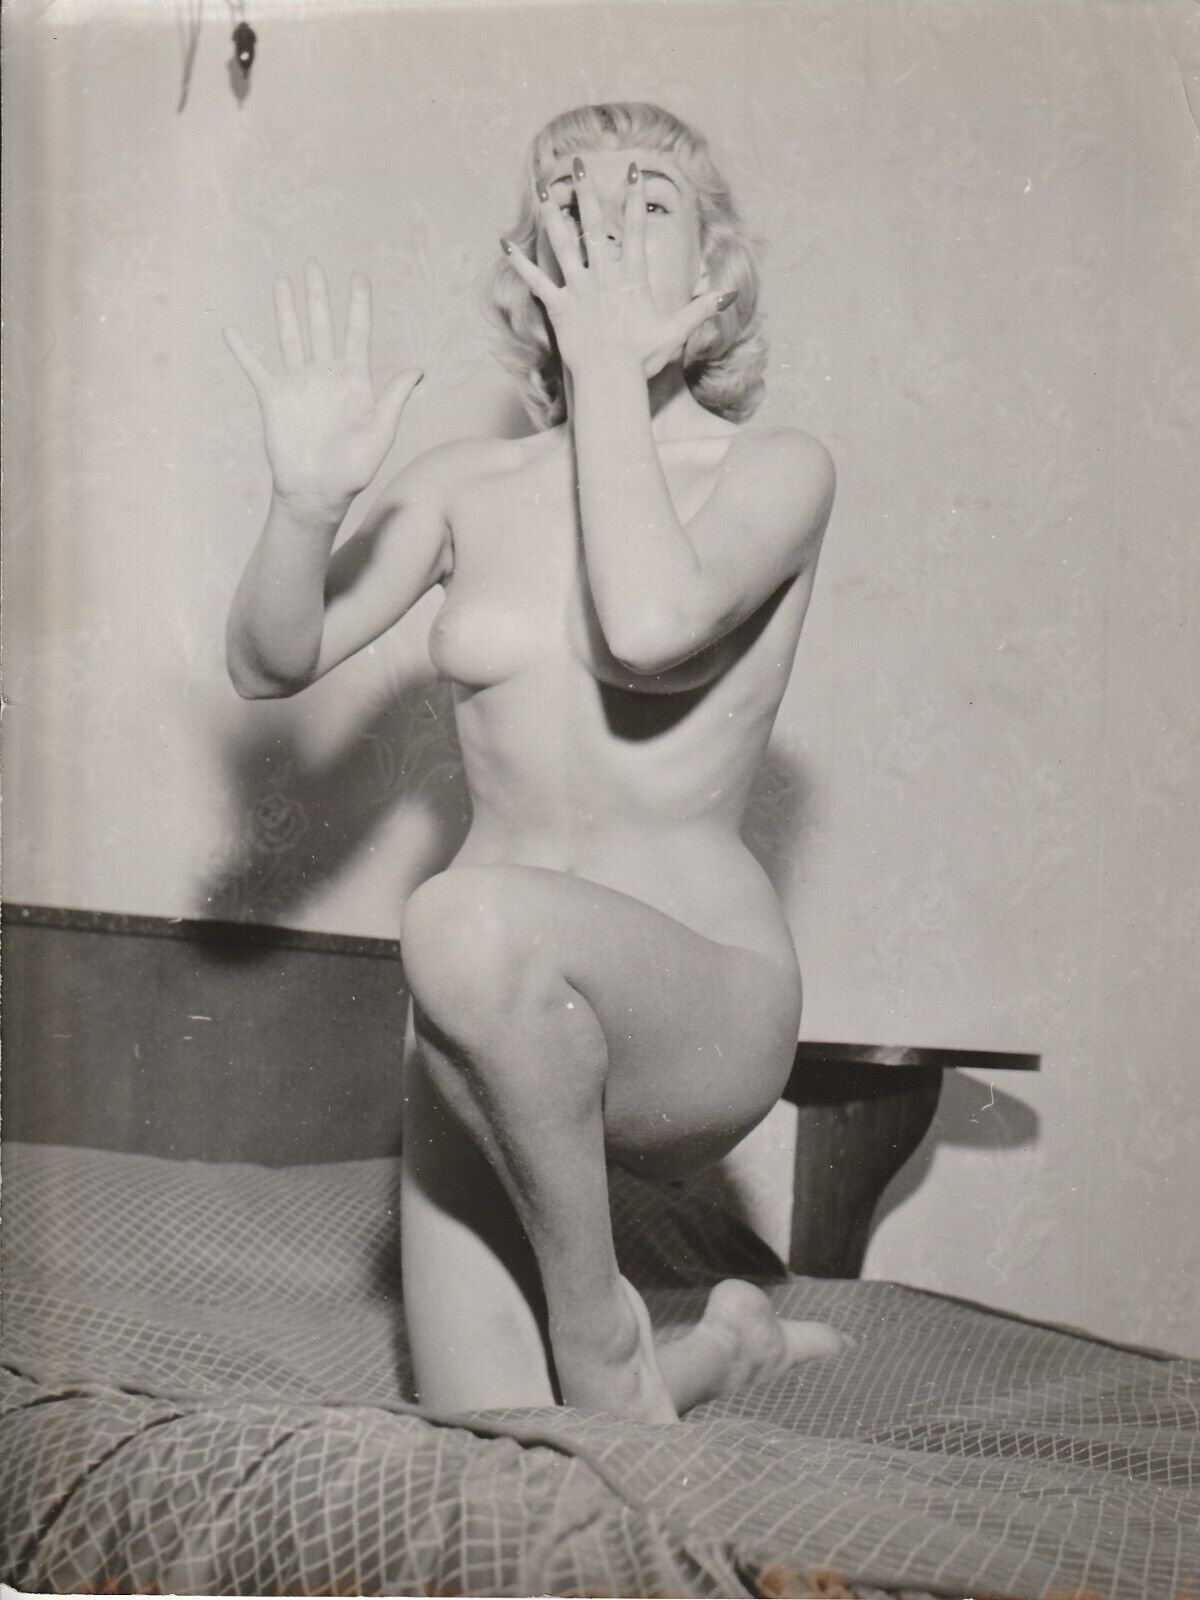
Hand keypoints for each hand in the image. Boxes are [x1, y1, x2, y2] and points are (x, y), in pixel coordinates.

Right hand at [223, 261, 422, 510]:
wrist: (318, 493)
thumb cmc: (353, 469)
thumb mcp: (381, 432)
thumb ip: (395, 398)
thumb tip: (419, 369)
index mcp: (354, 380)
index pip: (357, 333)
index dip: (358, 306)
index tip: (360, 277)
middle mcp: (325, 375)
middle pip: (321, 325)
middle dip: (318, 295)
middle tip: (313, 263)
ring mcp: (298, 383)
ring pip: (291, 336)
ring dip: (286, 309)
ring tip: (283, 280)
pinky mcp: (273, 397)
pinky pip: (255, 367)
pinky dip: (243, 349)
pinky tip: (231, 329)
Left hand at [501, 159, 734, 379]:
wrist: (611, 380)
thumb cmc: (643, 358)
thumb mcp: (676, 331)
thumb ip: (700, 309)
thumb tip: (728, 294)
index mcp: (630, 278)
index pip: (633, 229)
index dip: (634, 198)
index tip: (633, 170)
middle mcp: (603, 277)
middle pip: (593, 226)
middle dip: (585, 192)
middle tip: (578, 164)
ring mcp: (579, 290)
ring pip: (562, 244)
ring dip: (551, 215)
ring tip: (543, 189)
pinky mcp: (559, 307)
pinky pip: (536, 282)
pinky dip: (520, 263)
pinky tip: (504, 243)